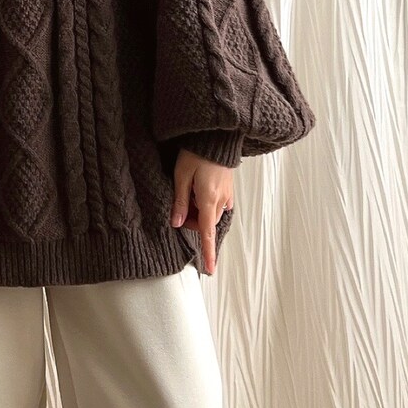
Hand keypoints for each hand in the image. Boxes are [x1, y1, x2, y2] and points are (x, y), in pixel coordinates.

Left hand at [170, 149, 234, 275]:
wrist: (216, 136)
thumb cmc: (196, 153)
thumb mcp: (181, 176)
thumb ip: (180, 202)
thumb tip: (178, 223)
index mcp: (209, 200)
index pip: (207, 233)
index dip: (207, 253)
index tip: (210, 270)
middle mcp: (221, 201)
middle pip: (206, 224)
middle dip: (193, 221)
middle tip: (180, 203)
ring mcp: (227, 194)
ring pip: (211, 214)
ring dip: (199, 211)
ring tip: (188, 190)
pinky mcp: (229, 188)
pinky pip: (217, 204)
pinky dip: (207, 203)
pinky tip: (198, 189)